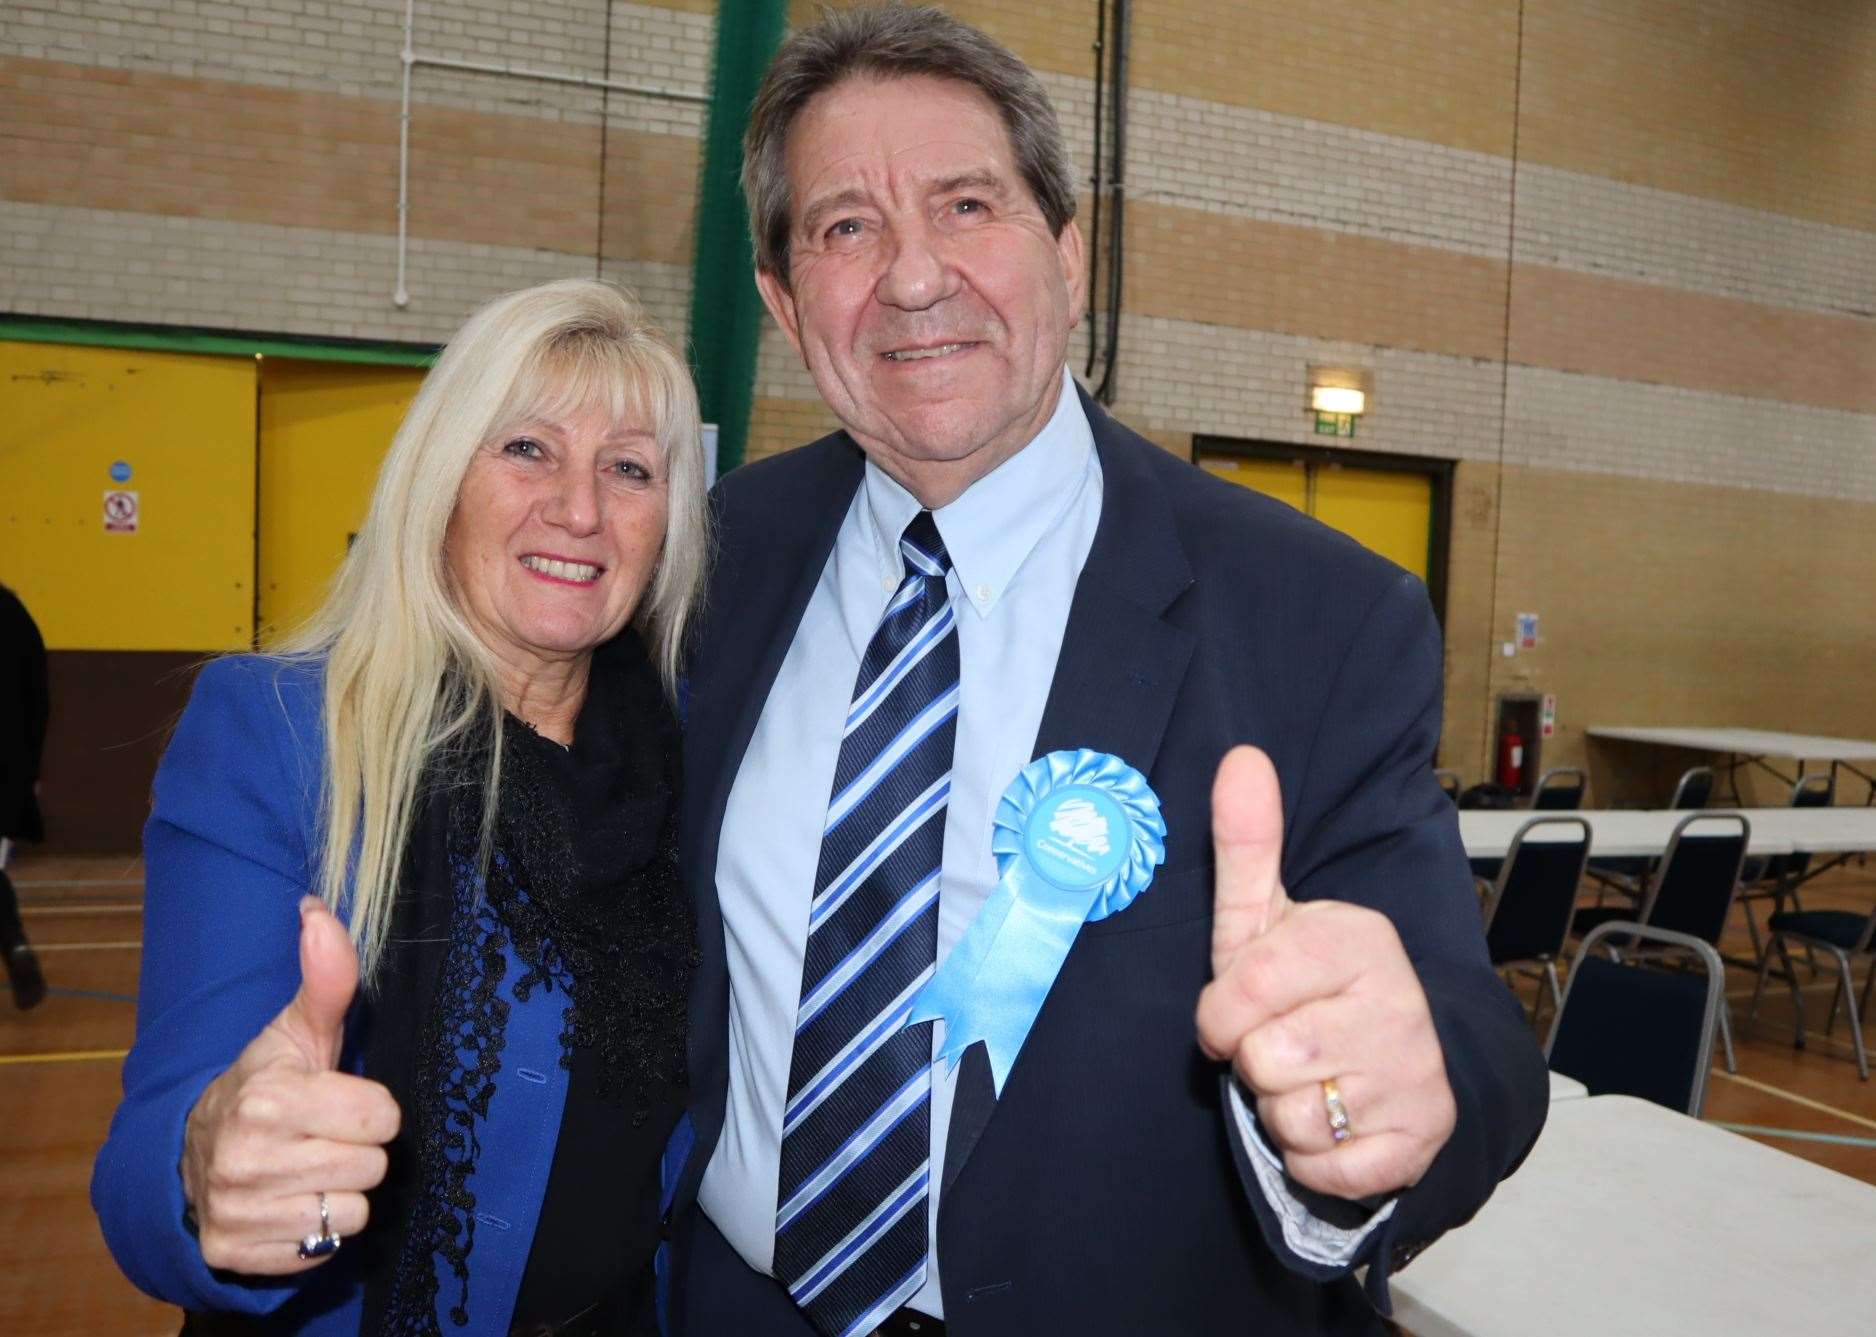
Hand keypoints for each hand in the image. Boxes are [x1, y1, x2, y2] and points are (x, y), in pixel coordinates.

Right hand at [181, 897, 400, 1272]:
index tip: (340, 1101)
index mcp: (269, 1100)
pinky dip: (313, 1230)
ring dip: (338, 1191)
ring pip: (353, 1212)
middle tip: (321, 1135)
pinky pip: (323, 1249)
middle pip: (374, 1166)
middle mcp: (248, 1159)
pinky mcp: (236, 1254)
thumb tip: (318, 911)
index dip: (370, 1108)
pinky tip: (288, 1200)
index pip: (383, 1117)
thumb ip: (326, 978)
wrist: (188, 1154)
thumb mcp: (296, 1031)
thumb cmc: (263, 1085)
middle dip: (356, 1150)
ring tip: (306, 1166)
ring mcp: (239, 1212)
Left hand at [1195, 747, 1454, 1200]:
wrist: (1398, 1065)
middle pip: (1264, 1059)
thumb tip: (1239, 757)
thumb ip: (1247, 843)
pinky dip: (1311, 1158)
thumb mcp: (1269, 917)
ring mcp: (1415, 1075)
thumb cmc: (1311, 987)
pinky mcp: (1420, 1141)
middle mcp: (1399, 1003)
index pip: (1243, 990)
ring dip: (1280, 1110)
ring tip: (1307, 1079)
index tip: (1235, 1010)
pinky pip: (1324, 1168)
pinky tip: (1330, 1122)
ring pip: (1291, 1116)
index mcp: (1359, 940)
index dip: (1220, 1015)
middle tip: (1280, 1044)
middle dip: (1254, 1061)